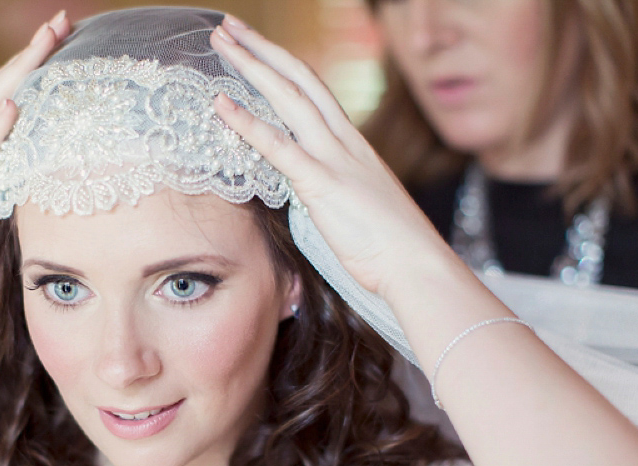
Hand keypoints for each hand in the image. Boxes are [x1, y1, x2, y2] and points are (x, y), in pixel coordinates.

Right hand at [0, 10, 69, 305]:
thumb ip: (8, 192)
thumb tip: (40, 186)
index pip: (5, 100)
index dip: (30, 70)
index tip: (59, 43)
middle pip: (0, 90)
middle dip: (31, 55)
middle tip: (60, 21)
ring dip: (20, 72)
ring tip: (46, 40)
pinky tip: (17, 101)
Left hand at [209, 18, 458, 300]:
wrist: (417, 266)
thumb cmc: (393, 248)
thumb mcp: (363, 208)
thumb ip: (338, 192)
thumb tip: (318, 197)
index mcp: (354, 145)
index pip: (315, 91)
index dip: (285, 66)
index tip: (258, 49)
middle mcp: (345, 142)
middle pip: (299, 80)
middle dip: (263, 50)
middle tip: (229, 28)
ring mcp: (334, 159)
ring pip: (288, 98)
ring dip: (251, 66)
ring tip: (221, 42)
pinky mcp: (322, 184)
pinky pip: (278, 146)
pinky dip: (246, 122)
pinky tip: (220, 103)